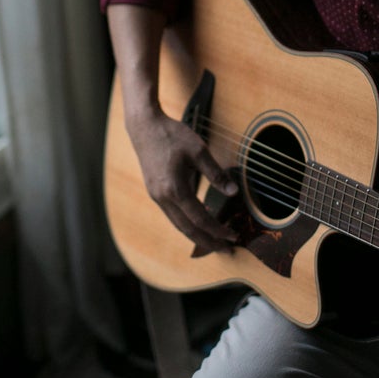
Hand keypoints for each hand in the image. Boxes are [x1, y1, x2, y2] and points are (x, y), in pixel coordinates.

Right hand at [126, 108, 239, 254]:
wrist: (144, 127)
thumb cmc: (172, 135)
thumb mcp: (199, 151)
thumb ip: (216, 173)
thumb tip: (234, 192)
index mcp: (174, 189)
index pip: (200, 219)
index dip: (218, 231)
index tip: (233, 237)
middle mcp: (163, 197)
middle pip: (187, 229)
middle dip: (208, 242)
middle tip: (227, 251)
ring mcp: (156, 196)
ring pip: (178, 225)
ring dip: (197, 236)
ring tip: (215, 242)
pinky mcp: (154, 192)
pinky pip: (173, 216)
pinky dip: (187, 224)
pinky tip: (198, 224)